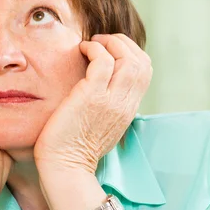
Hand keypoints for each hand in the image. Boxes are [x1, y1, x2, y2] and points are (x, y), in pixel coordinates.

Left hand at [34, 33, 152, 174]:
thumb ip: (107, 107)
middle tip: (101, 42)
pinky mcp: (92, 97)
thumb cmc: (73, 150)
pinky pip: (103, 60)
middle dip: (123, 43)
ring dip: (109, 42)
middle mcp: (125, 104)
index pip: (145, 71)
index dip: (131, 53)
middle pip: (141, 61)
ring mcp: (111, 100)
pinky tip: (81, 50)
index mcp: (128, 110)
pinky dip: (94, 48)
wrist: (64, 167)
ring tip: (92, 44)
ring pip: (127, 57)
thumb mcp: (100, 127)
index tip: (110, 51)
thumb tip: (99, 88)